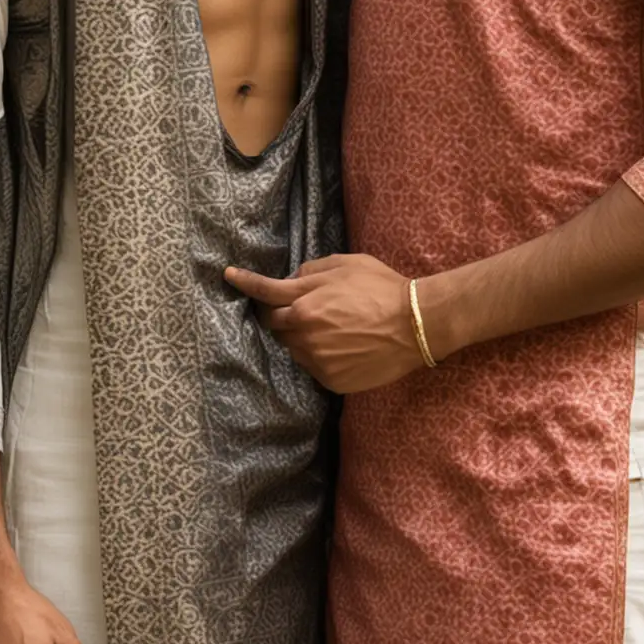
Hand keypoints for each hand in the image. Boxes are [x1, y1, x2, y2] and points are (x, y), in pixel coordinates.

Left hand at [224, 254, 423, 393]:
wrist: (415, 325)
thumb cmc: (383, 288)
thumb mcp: (347, 265)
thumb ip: (313, 270)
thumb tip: (293, 279)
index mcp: (305, 301)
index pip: (264, 291)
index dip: (245, 282)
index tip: (228, 276)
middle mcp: (304, 331)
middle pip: (275, 325)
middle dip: (282, 315)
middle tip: (308, 310)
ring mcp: (316, 359)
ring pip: (294, 348)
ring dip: (303, 337)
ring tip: (337, 330)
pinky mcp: (330, 379)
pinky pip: (314, 367)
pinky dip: (322, 357)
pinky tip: (347, 347)